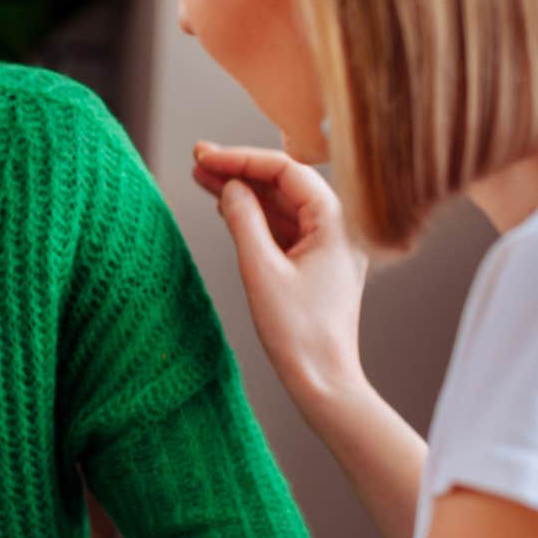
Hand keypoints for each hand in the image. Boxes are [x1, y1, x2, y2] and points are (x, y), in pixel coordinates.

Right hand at [192, 142, 369, 416]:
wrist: (322, 380)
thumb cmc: (298, 332)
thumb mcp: (261, 270)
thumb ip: (244, 221)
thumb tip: (231, 187)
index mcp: (336, 221)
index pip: (286, 170)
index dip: (242, 159)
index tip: (206, 157)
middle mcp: (339, 227)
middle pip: (284, 183)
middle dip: (240, 170)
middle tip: (199, 159)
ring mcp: (328, 246)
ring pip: (281, 205)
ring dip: (244, 192)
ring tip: (202, 178)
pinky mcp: (316, 264)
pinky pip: (284, 228)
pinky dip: (255, 217)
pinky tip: (227, 207)